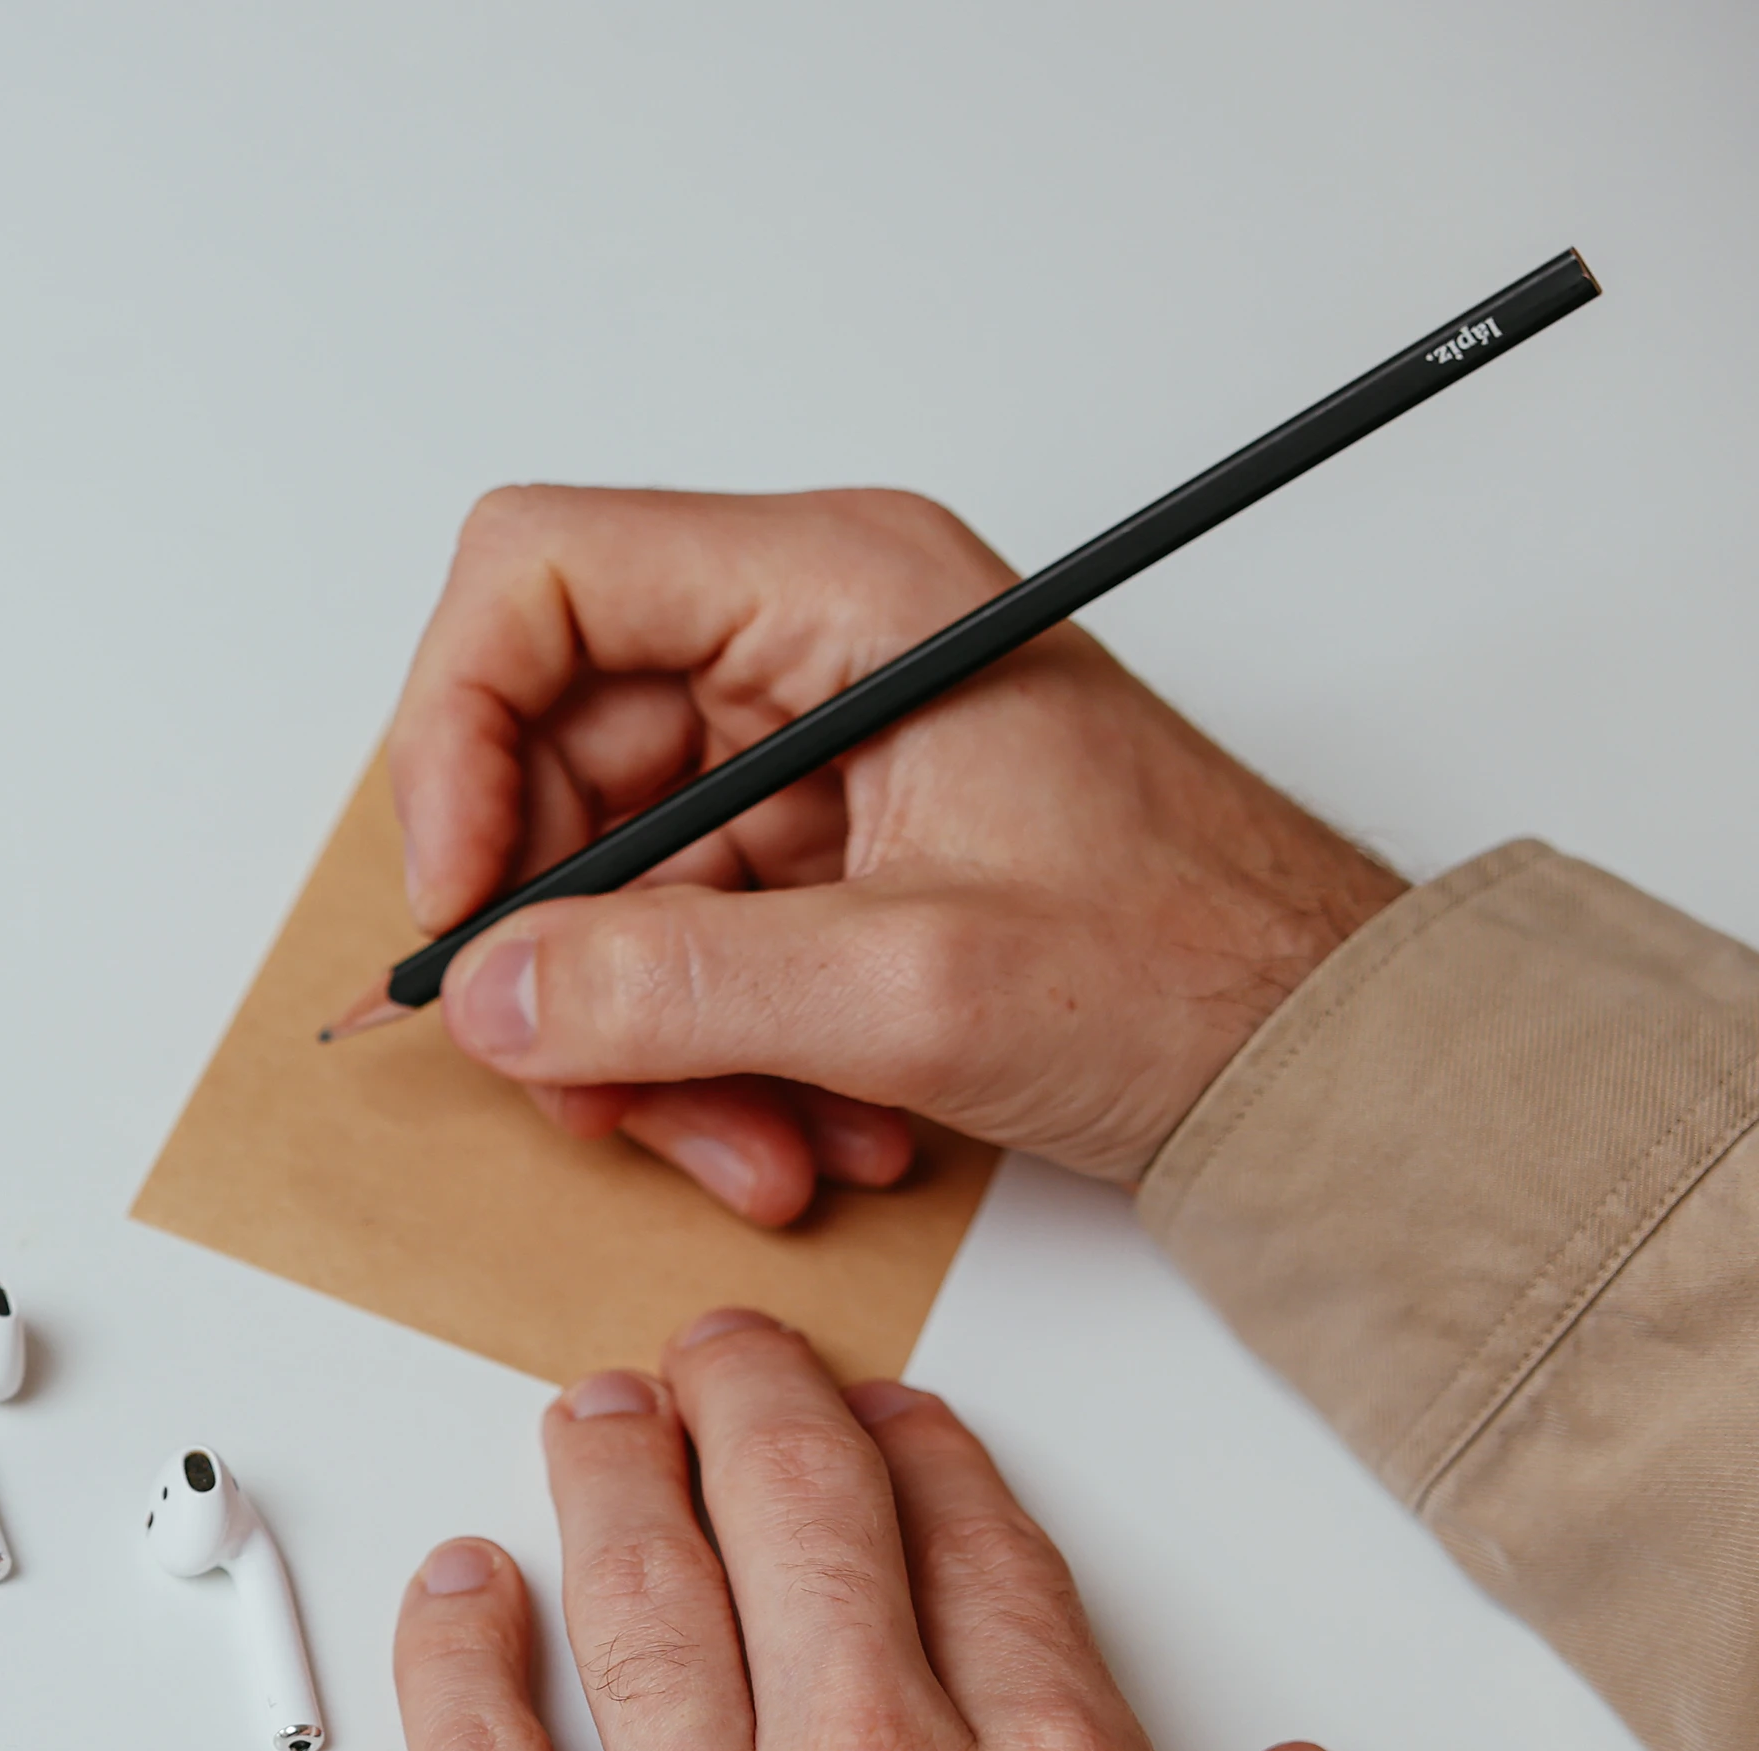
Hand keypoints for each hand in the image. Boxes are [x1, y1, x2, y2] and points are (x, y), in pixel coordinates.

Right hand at [379, 487, 1409, 1225]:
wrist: (1326, 1059)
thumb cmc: (1198, 968)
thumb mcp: (920, 991)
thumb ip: (676, 990)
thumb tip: (487, 992)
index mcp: (840, 590)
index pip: (538, 578)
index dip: (453, 735)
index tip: (461, 902)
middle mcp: (807, 646)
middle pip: (544, 764)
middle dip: (562, 951)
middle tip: (591, 1085)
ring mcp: (806, 757)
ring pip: (598, 888)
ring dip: (640, 1045)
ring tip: (748, 1144)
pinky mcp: (813, 858)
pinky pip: (671, 955)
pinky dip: (700, 1064)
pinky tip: (798, 1129)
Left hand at [394, 1310, 1397, 1750]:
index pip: (984, 1568)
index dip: (927, 1466)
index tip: (889, 1424)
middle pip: (798, 1529)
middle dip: (752, 1406)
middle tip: (715, 1353)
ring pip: (638, 1602)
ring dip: (609, 1479)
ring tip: (590, 1416)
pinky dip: (459, 1650)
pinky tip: (459, 1588)